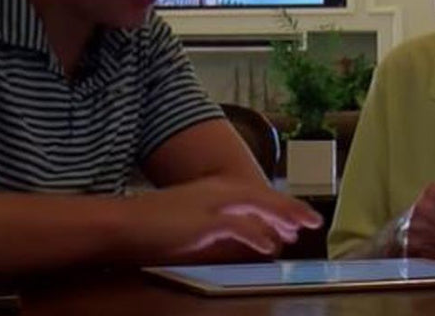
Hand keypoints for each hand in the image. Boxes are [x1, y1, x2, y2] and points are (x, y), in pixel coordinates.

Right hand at [132, 177, 322, 263]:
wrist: (121, 224)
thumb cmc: (152, 228)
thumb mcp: (192, 226)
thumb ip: (221, 231)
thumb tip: (248, 242)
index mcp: (213, 189)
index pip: (256, 195)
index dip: (280, 206)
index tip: (299, 218)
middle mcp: (215, 191)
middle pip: (263, 197)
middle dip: (290, 209)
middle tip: (313, 221)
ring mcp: (209, 204)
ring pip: (257, 206)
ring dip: (281, 218)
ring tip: (301, 229)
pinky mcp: (202, 221)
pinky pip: (237, 227)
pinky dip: (255, 235)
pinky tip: (269, 245)